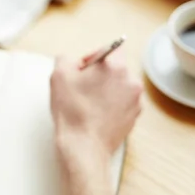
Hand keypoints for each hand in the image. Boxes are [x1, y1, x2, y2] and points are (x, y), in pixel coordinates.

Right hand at [50, 47, 141, 164]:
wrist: (83, 147)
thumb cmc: (72, 112)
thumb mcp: (59, 75)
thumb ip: (66, 58)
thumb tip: (73, 62)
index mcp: (116, 67)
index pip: (112, 48)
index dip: (94, 56)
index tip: (83, 70)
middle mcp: (131, 81)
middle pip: (116, 68)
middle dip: (99, 74)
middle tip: (81, 88)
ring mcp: (135, 101)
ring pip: (119, 86)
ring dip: (106, 90)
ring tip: (88, 104)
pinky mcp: (134, 117)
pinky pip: (122, 102)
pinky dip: (111, 105)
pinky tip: (95, 114)